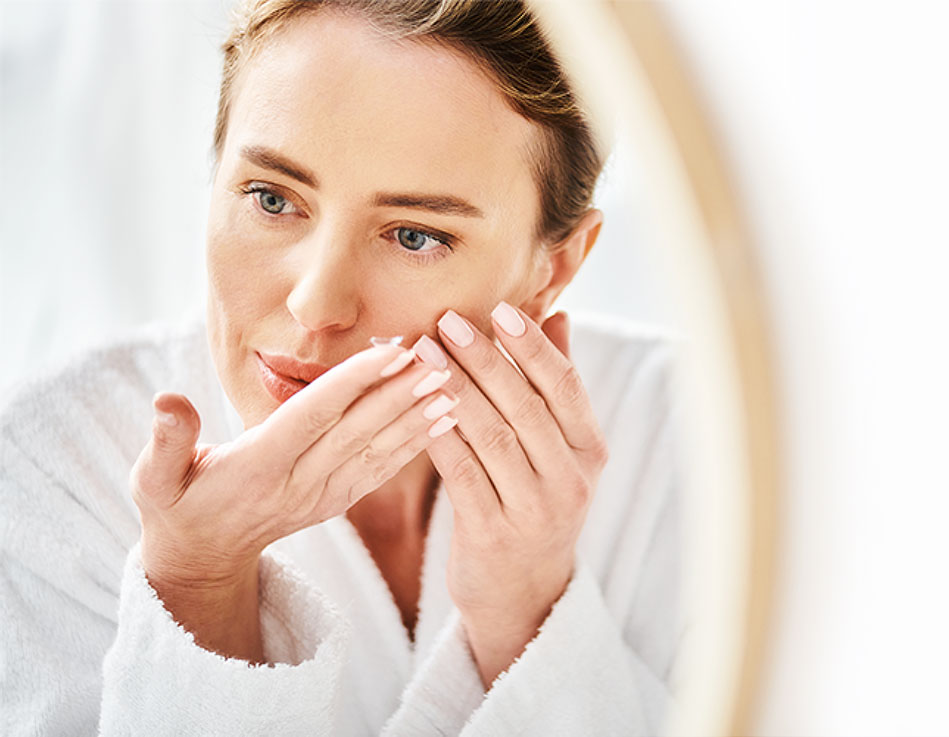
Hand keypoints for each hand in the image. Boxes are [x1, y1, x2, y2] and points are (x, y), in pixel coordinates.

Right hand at [129, 343, 456, 659]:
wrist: (204, 556)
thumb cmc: (178, 504)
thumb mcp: (153, 478)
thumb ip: (164, 442)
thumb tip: (167, 401)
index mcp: (261, 465)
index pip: (315, 416)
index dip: (354, 383)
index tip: (391, 352)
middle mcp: (300, 482)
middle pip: (358, 431)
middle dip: (401, 395)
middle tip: (439, 360)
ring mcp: (324, 495)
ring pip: (378, 450)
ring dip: (417, 417)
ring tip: (454, 385)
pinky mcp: (338, 500)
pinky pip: (381, 470)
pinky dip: (413, 443)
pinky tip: (442, 419)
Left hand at [414, 303, 608, 685]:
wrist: (525, 593)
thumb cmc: (536, 502)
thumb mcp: (560, 450)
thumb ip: (556, 386)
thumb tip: (557, 315)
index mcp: (589, 452)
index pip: (566, 388)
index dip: (534, 347)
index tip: (502, 309)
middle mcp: (569, 480)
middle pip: (525, 406)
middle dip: (486, 358)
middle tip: (449, 319)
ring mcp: (534, 511)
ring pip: (492, 436)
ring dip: (456, 388)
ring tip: (425, 351)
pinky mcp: (492, 535)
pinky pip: (462, 475)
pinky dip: (441, 436)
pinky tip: (418, 404)